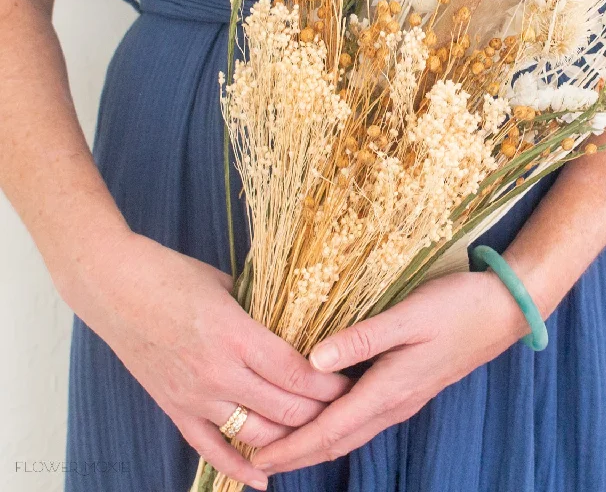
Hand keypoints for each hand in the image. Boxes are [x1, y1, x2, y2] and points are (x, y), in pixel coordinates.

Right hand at [61, 230, 349, 489]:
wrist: (114, 287)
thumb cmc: (172, 275)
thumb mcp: (227, 283)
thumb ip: (261, 309)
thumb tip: (295, 319)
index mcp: (236, 335)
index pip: (295, 372)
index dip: (328, 383)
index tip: (351, 381)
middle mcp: (218, 373)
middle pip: (283, 408)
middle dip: (320, 410)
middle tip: (345, 405)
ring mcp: (194, 396)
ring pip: (255, 435)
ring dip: (289, 438)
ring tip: (316, 431)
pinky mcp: (174, 409)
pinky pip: (210, 449)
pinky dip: (237, 470)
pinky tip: (262, 481)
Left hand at [251, 270, 529, 473]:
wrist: (501, 311)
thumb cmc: (455, 308)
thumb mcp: (408, 316)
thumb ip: (362, 339)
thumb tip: (313, 360)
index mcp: (389, 390)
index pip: (330, 430)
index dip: (291, 446)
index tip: (257, 458)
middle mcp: (394, 404)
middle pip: (337, 441)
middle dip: (297, 453)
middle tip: (256, 459)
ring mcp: (404, 399)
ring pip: (350, 433)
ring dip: (315, 442)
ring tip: (283, 443)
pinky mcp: (410, 387)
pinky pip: (364, 419)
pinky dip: (336, 426)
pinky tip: (326, 415)